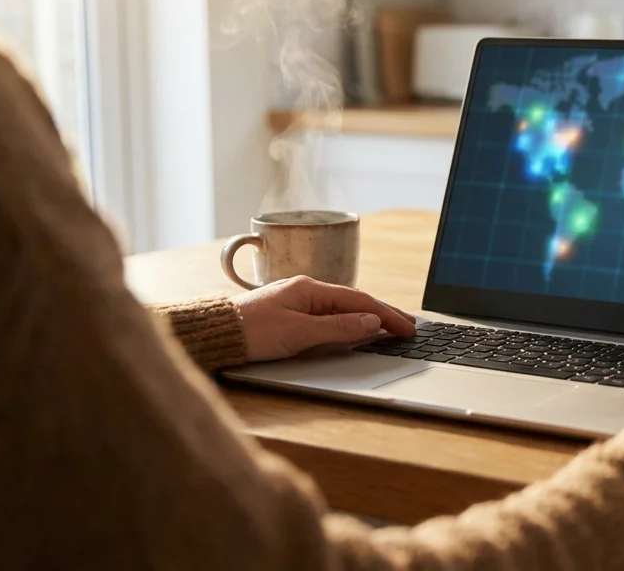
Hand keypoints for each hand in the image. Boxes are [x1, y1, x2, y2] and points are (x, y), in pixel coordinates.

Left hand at [233, 276, 416, 362]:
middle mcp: (307, 290)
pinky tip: (357, 328)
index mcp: (311, 289)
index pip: (360, 301)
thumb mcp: (299, 333)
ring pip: (343, 308)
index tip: (407, 328)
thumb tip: (371, 322)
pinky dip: (350, 321)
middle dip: (384, 314)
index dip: (387, 315)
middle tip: (408, 326)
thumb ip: (338, 328)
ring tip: (390, 327)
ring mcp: (299, 300)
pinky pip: (330, 314)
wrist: (214, 334)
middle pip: (355, 301)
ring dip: (369, 317)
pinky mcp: (290, 313)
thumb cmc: (251, 332)